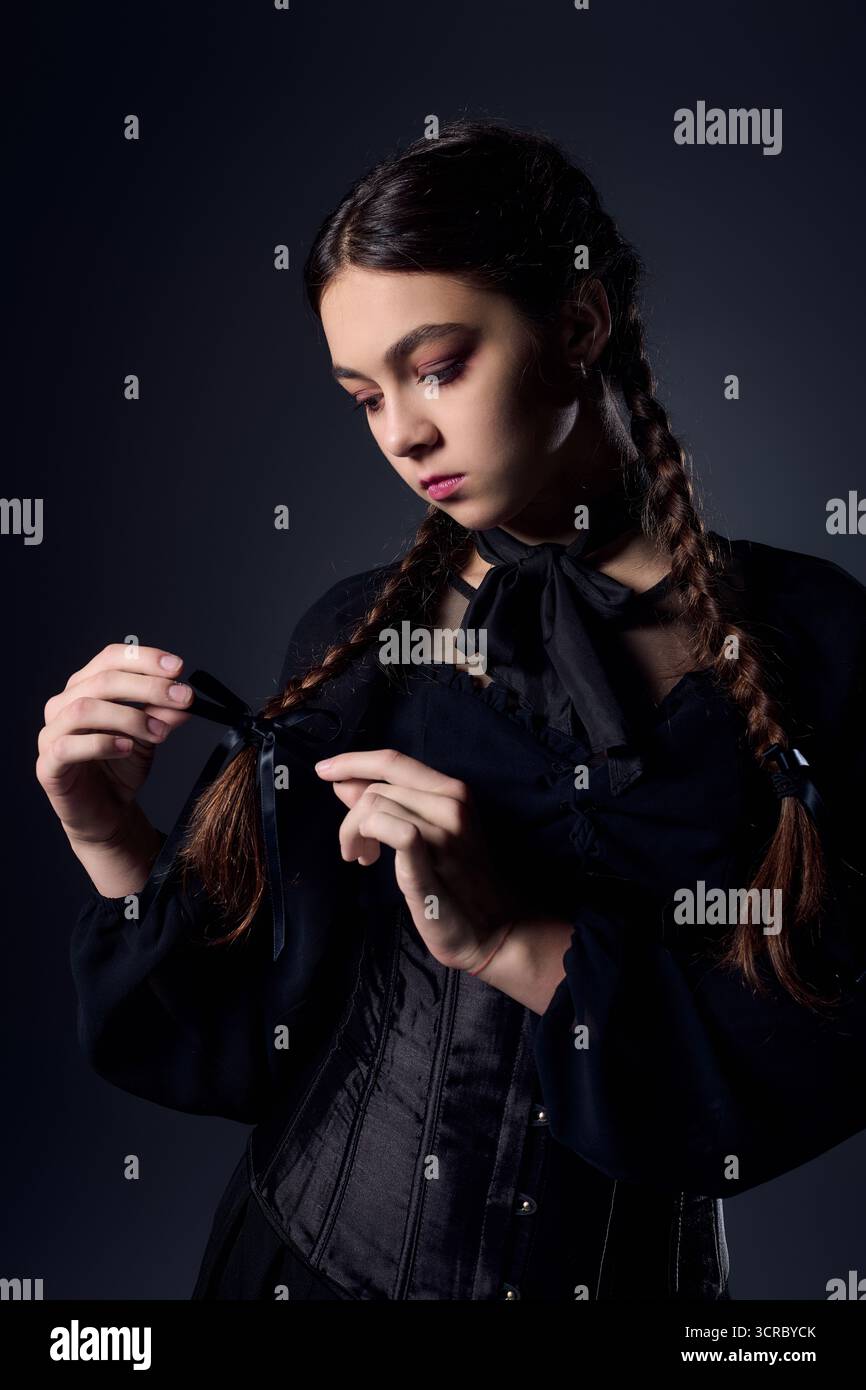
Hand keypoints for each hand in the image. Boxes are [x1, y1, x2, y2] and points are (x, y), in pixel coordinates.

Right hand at [36, 642, 194, 849]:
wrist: (106, 812)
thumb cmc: (121, 767)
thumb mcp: (151, 735)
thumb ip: (163, 713)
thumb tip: (183, 696)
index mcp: (86, 688)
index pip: (110, 658)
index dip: (145, 659)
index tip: (178, 667)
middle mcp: (64, 705)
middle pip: (102, 680)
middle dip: (148, 687)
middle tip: (182, 698)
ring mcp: (52, 734)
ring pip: (84, 709)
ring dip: (129, 717)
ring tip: (160, 732)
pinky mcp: (48, 765)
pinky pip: (68, 746)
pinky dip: (102, 743)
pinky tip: (127, 748)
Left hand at [314, 747, 517, 971]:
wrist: (496, 927)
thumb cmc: (459, 882)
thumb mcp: (425, 833)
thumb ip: (388, 804)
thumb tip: (345, 783)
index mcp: (452, 791)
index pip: (394, 760)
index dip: (353, 761)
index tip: (324, 770)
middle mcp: (451, 804)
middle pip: (377, 787)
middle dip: (351, 815)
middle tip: (352, 847)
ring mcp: (444, 832)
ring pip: (374, 807)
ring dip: (353, 832)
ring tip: (362, 858)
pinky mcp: (430, 861)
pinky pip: (391, 829)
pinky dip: (366, 837)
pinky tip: (367, 860)